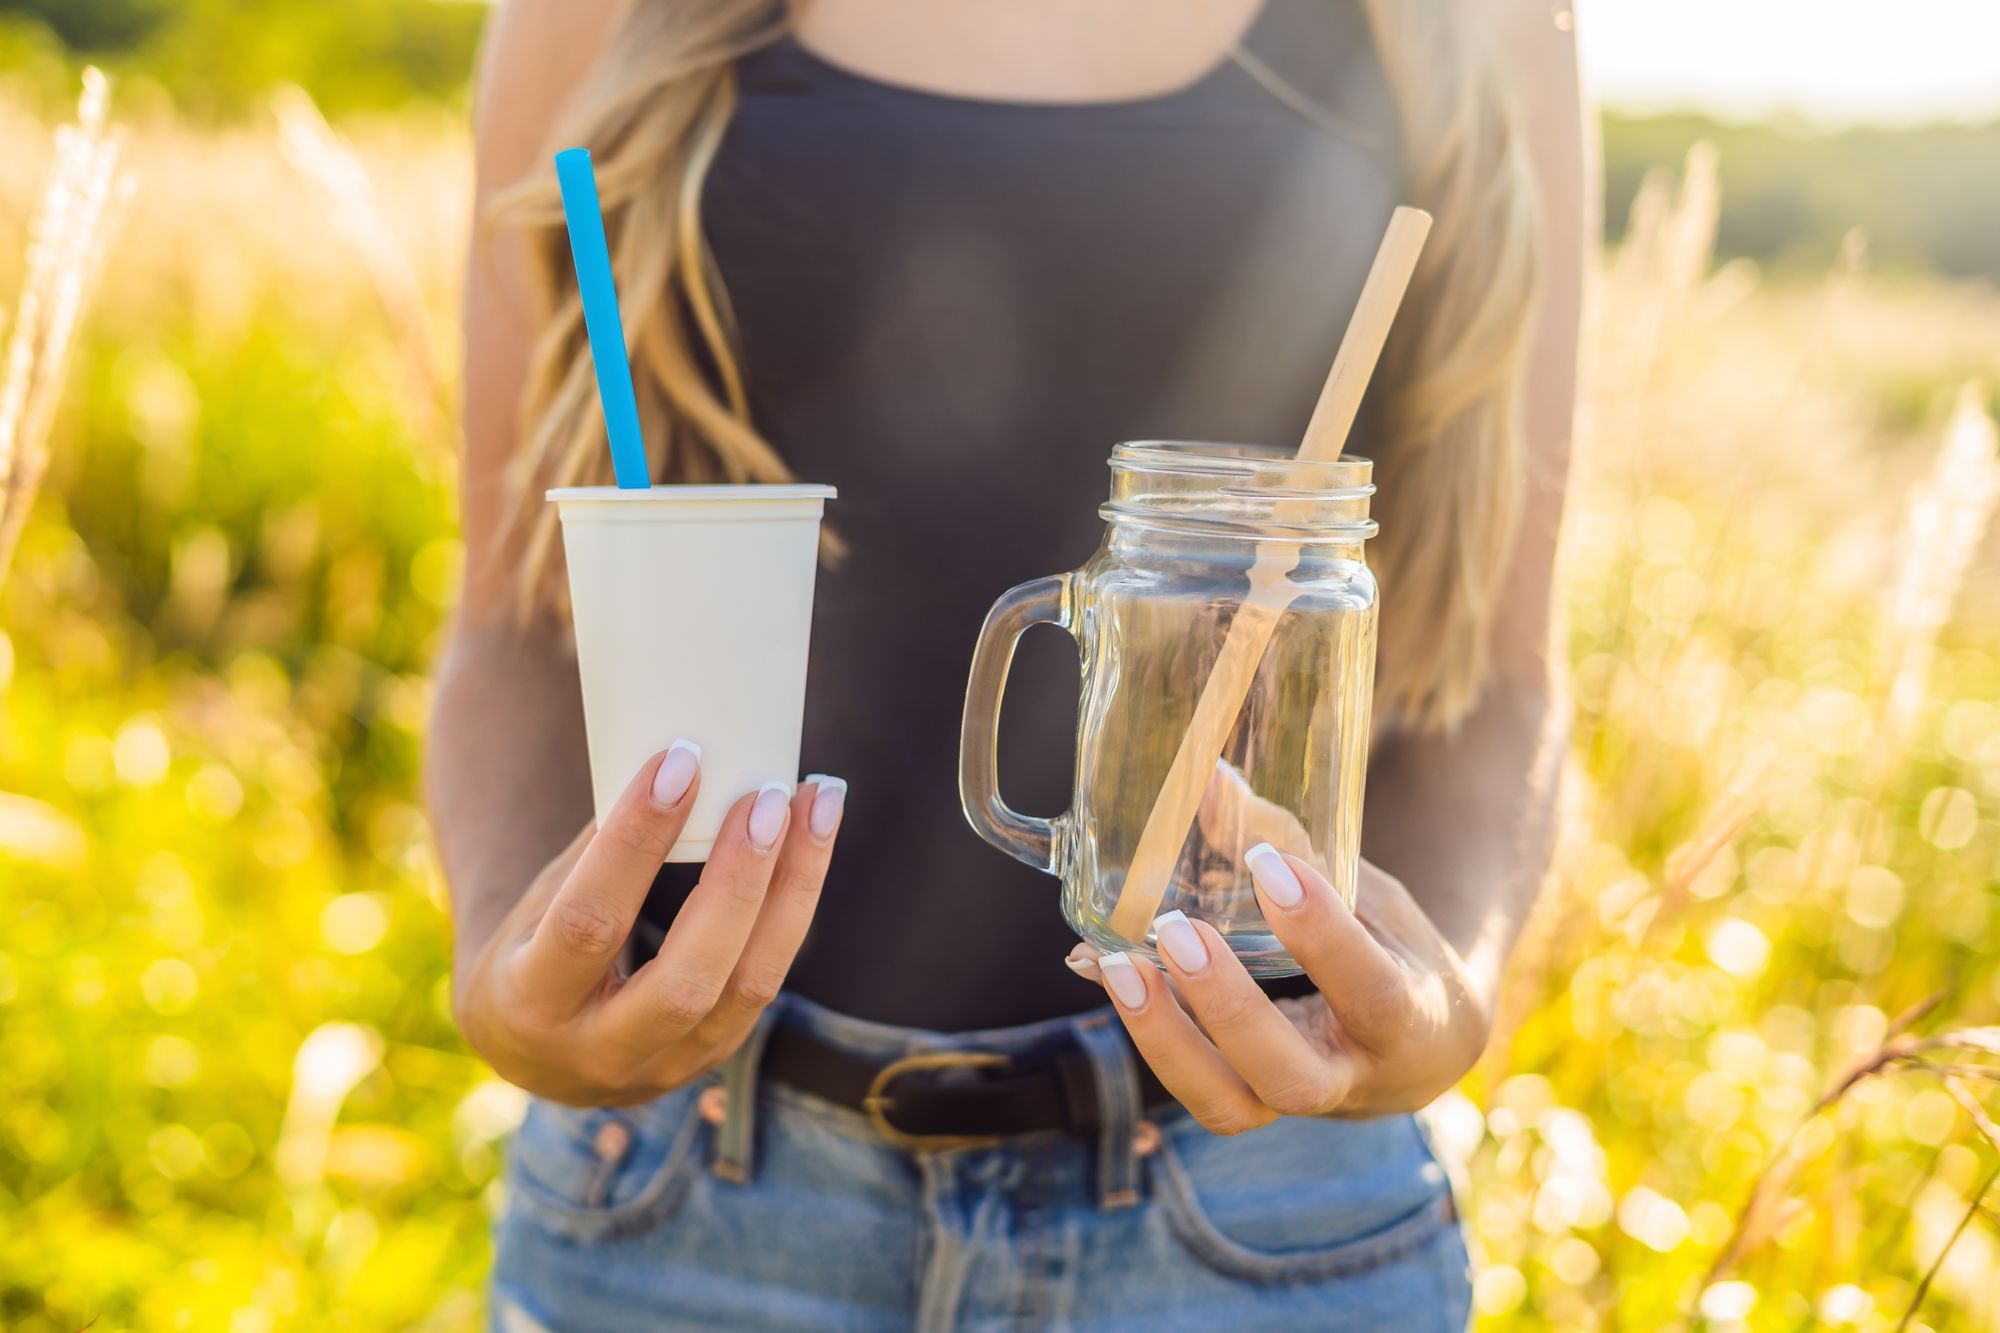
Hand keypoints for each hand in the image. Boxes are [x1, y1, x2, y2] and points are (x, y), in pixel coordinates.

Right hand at [454, 746, 844, 1105]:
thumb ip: (596, 854)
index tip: (680, 762)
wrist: (535, 1052)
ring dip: (793, 887)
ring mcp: (666, 1067)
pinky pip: (765, 980)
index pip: (591, 921)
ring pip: (749, 983)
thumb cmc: (533, 952)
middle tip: (769, 795)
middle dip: (738, 880)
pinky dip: (793, 907)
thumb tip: (674, 762)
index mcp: (531, 1003)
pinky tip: (812, 843)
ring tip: (818, 804)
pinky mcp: (713, 1057)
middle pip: (689, 976)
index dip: (637, 841)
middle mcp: (599, 1051)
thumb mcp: (537, 907)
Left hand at [1070, 850, 1487, 1130]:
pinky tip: (1099, 967)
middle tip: (1177, 930)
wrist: (1420, 1046)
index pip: (1370, 991)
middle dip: (1225, 1008)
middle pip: (1289, 1077)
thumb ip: (1300, 851)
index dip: (1318, 934)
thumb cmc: (1395, 953)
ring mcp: (1295, 1104)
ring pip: (1227, 1106)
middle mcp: (1354, 1079)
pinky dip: (1145, 1029)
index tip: (1265, 863)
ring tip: (1115, 962)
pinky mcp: (1248, 1103)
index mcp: (1411, 1023)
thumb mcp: (1373, 898)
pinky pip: (1191, 1085)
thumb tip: (1209, 780)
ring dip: (1164, 1036)